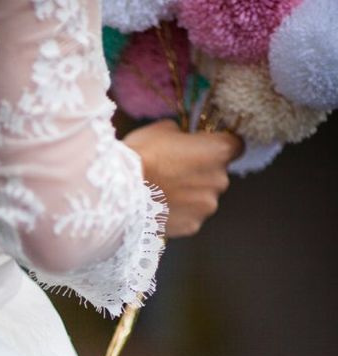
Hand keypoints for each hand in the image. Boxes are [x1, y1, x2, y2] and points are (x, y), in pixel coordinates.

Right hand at [124, 119, 243, 237]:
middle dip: (200, 173)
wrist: (120, 194)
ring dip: (189, 195)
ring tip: (162, 193)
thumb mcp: (161, 129)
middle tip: (173, 172)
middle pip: (217, 174)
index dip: (218, 146)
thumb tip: (182, 139)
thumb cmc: (140, 156)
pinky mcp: (192, 226)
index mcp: (219, 151)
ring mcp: (207, 206)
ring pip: (203, 198)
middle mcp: (221, 179)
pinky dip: (179, 213)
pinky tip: (159, 208)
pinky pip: (190, 217)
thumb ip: (182, 134)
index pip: (235, 145)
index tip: (203, 148)